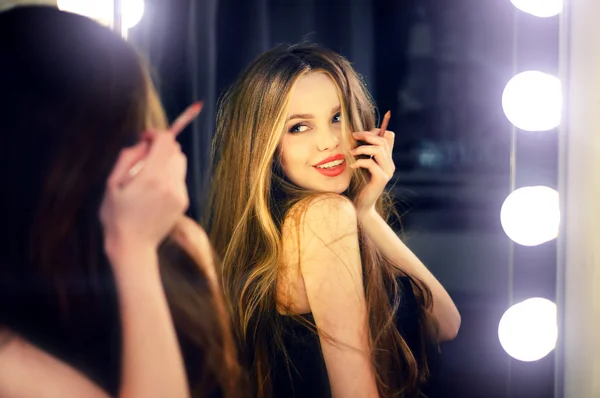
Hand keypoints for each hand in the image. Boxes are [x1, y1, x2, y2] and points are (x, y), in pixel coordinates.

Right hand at [100, 132, 188, 260]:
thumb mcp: (112, 184)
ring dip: (166, 161)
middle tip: (143, 159)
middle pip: (175, 150)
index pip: (165, 141)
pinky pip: (180, 178)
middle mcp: (170, 184)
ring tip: (149, 175)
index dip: (155, 134)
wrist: (133, 246)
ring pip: (180, 163)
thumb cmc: (116, 216)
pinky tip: (155, 190)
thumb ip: (128, 158)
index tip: (144, 138)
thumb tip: (144, 142)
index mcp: (151, 177)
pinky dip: (170, 176)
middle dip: (161, 148)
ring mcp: (180, 194)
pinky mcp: (184, 202)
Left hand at [349, 129, 394, 213]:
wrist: (361, 206)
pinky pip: (371, 164)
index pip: (389, 137)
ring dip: (362, 148)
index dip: (376, 131)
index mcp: (387, 159)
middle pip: (382, 141)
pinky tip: (352, 166)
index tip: (360, 134)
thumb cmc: (359, 186)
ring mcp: (387, 172)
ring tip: (351, 153)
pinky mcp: (381, 179)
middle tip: (353, 136)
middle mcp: (390, 164)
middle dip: (366, 136)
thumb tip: (356, 137)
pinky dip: (360, 162)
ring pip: (379, 150)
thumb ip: (364, 154)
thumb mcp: (362, 166)